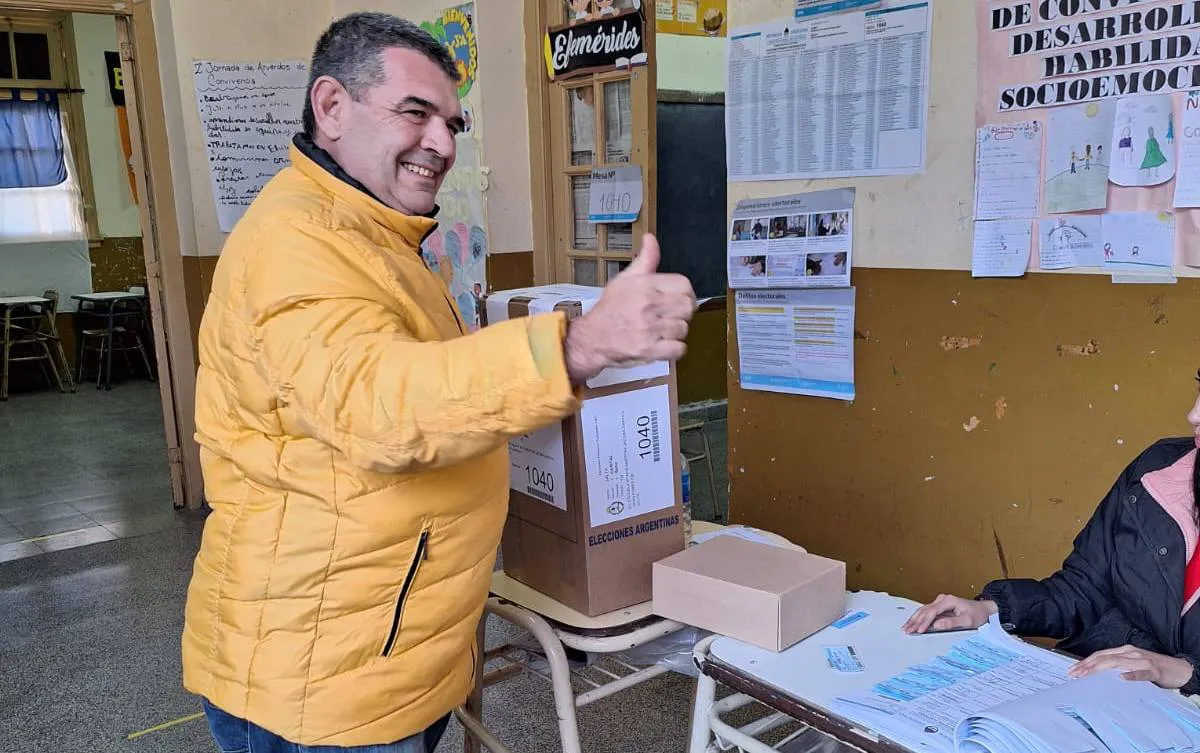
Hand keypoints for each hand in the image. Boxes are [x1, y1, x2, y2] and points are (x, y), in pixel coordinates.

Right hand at [564, 234, 695, 384]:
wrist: (592, 338)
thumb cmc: (609, 310)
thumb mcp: (625, 279)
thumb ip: (645, 259)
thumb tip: (650, 239)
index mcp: (645, 286)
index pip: (684, 284)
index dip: (685, 293)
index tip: (679, 299)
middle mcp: (648, 305)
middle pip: (688, 307)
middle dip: (682, 313)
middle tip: (671, 316)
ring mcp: (650, 329)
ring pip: (684, 328)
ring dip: (676, 332)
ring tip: (662, 330)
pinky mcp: (649, 350)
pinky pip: (679, 349)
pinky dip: (674, 349)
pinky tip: (663, 344)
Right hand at [902, 595, 996, 634]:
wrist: (983, 609)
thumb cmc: (977, 614)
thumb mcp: (967, 621)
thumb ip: (952, 623)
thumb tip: (937, 625)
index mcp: (948, 601)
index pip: (932, 611)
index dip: (924, 622)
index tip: (919, 630)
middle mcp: (942, 600)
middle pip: (924, 610)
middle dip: (915, 621)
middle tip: (907, 630)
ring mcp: (940, 602)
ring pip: (923, 610)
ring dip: (914, 619)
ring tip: (905, 628)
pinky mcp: (939, 607)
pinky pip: (926, 612)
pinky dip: (918, 618)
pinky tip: (912, 623)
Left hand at [1068, 645, 1193, 688]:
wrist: (1179, 668)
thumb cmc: (1154, 668)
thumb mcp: (1133, 664)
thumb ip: (1118, 667)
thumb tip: (1098, 675)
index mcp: (1124, 651)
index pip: (1100, 655)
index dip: (1085, 662)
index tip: (1072, 670)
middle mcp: (1130, 653)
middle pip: (1104, 658)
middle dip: (1087, 666)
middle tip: (1073, 674)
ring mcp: (1142, 660)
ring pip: (1117, 663)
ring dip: (1099, 669)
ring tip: (1087, 675)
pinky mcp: (1153, 670)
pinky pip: (1141, 673)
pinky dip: (1131, 675)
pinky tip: (1122, 678)